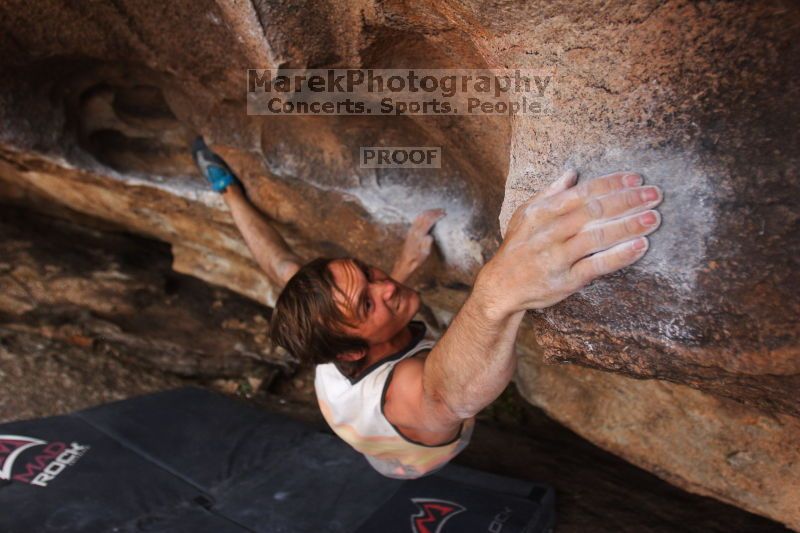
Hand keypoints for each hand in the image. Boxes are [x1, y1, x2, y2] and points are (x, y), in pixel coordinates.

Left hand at [391, 209, 446, 282]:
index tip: (444, 214)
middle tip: (442, 210)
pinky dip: (423, 214)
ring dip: (429, 212)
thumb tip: (429, 236)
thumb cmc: (417, 259)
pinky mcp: (410, 231)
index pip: (429, 221)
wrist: (405, 261)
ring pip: (420, 216)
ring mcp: (411, 230)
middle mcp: (414, 230)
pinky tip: (427, 214)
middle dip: (434, 212)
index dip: (437, 216)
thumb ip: (427, 244)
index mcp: (419, 235)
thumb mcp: (425, 253)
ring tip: (436, 210)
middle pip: (425, 216)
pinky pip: (416, 219)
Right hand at [476, 170, 661, 317]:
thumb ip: (550, 194)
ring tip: (654, 217)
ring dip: (627, 226)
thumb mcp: (525, 215)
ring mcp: (557, 257)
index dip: (611, 184)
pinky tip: (640, 246)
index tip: (636, 178)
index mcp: (541, 212)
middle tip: (655, 194)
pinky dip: (619, 256)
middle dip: (627, 201)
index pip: (582, 193)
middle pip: (593, 212)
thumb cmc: (518, 247)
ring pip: (596, 237)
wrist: (501, 286)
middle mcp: (549, 232)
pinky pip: (596, 266)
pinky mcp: (565, 281)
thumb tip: (572, 173)